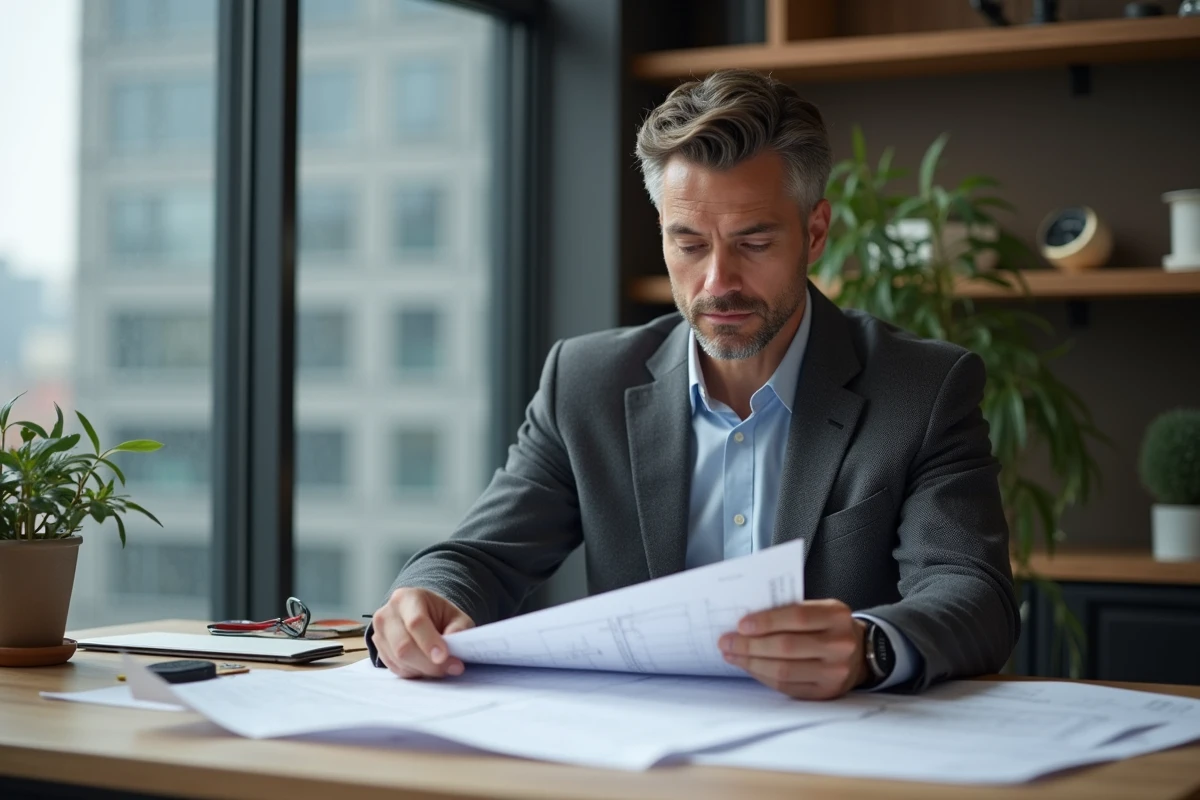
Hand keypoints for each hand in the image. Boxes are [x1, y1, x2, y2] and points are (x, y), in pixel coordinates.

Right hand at [371, 588, 474, 678]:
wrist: (421, 615)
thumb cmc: (439, 615)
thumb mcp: (456, 616)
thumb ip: (459, 629)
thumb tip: (455, 646)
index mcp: (407, 597)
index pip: (416, 622)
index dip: (430, 642)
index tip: (444, 657)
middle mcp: (387, 613)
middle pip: (403, 646)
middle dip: (429, 663)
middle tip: (451, 668)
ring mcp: (379, 632)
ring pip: (399, 660)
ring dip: (423, 669)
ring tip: (441, 667)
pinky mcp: (378, 649)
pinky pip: (395, 668)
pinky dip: (414, 672)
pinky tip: (426, 665)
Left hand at [718, 599, 868, 699]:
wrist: (860, 652)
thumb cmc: (828, 626)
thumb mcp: (819, 609)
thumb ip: (789, 611)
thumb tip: (746, 622)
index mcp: (837, 616)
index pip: (797, 616)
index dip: (766, 621)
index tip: (741, 624)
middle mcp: (840, 645)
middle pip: (786, 647)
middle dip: (750, 645)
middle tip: (726, 641)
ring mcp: (835, 672)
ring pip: (784, 670)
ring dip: (751, 663)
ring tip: (732, 655)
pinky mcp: (826, 693)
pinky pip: (787, 687)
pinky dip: (763, 677)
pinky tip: (749, 667)